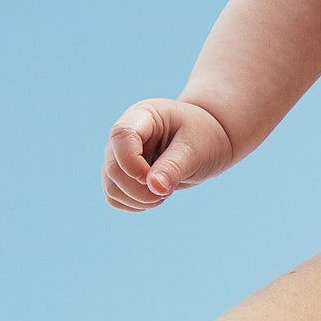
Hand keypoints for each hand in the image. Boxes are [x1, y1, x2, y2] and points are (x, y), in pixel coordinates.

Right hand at [103, 99, 234, 210]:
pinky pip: (115, 198)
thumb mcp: (195, 149)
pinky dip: (135, 204)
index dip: (132, 162)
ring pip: (111, 187)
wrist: (208, 142)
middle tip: (169, 191)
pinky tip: (157, 196)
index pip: (122, 135)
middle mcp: (123, 136)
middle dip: (140, 189)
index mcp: (142, 116)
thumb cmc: (204, 138)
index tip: (155, 179)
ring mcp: (117, 157)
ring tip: (166, 192)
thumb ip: (174, 167)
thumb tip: (155, 188)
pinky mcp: (119, 176)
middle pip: (114, 168)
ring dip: (139, 200)